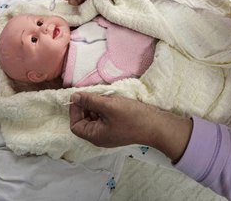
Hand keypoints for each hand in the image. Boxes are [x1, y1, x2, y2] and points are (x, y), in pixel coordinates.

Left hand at [69, 92, 191, 161]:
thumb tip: (73, 97)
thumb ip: (89, 101)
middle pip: (84, 120)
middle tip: (92, 93)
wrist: (156, 125)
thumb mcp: (108, 106)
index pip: (75, 126)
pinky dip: (104, 107)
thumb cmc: (132, 117)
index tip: (80, 97)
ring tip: (103, 95)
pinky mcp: (117, 126)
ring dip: (95, 105)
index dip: (74, 111)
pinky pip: (105, 116)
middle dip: (86, 106)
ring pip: (95, 117)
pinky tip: (110, 99)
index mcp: (95, 136)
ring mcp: (109, 131)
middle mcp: (100, 136)